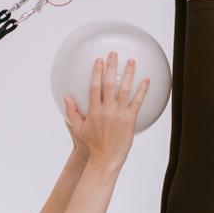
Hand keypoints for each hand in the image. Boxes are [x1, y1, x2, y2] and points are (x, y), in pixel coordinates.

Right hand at [67, 51, 149, 169]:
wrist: (105, 158)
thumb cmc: (91, 144)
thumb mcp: (78, 129)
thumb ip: (72, 112)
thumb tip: (66, 98)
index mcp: (94, 110)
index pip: (95, 86)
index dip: (97, 72)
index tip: (99, 60)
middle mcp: (107, 110)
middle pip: (109, 83)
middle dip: (111, 67)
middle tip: (114, 54)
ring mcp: (120, 114)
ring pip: (125, 89)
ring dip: (128, 74)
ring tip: (131, 61)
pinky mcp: (130, 119)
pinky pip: (138, 102)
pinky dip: (142, 90)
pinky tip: (147, 80)